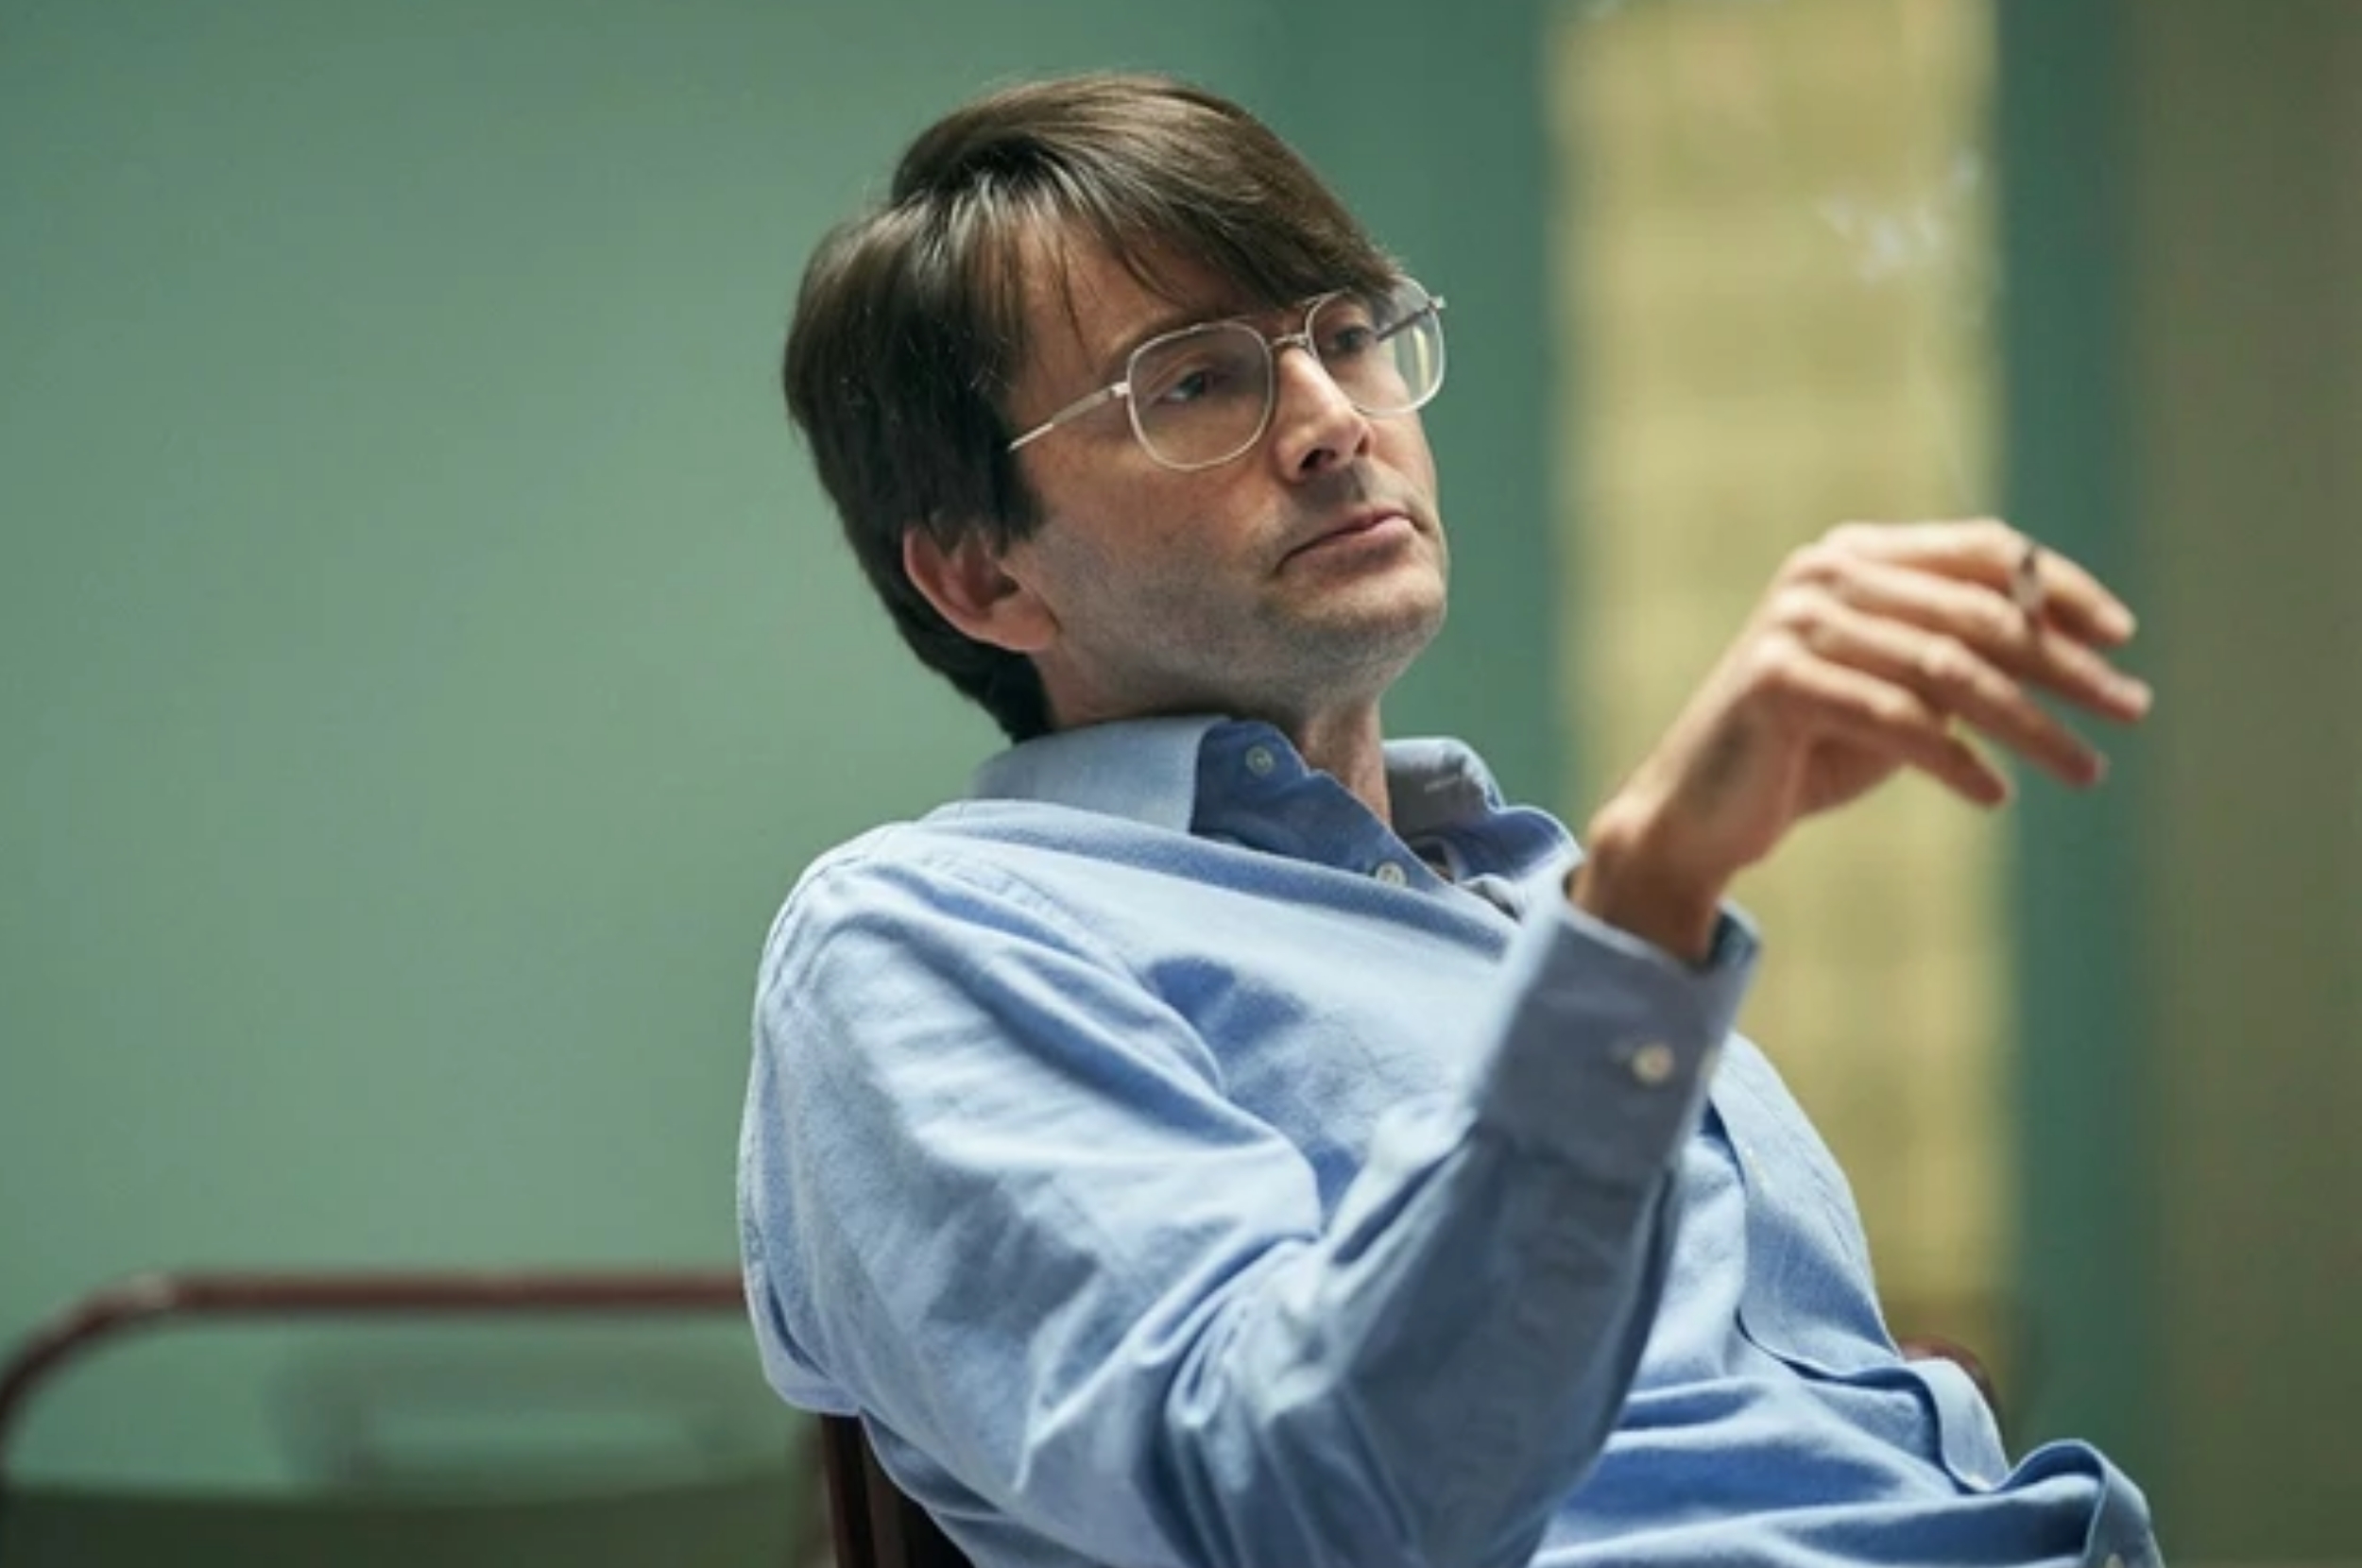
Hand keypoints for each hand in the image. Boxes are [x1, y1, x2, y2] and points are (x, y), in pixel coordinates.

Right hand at [1569, 519, 2150, 960]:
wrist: (1699, 811)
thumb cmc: (1808, 751)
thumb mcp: (1898, 691)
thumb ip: (1961, 655)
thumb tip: (2079, 643)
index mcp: (1855, 556)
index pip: (1982, 549)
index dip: (2060, 587)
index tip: (2122, 637)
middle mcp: (1824, 575)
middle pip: (1977, 612)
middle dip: (2065, 666)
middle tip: (2130, 709)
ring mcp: (1796, 622)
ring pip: (1947, 670)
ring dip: (2030, 725)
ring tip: (2087, 769)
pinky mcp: (1776, 680)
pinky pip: (1895, 720)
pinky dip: (1956, 762)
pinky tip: (1994, 795)